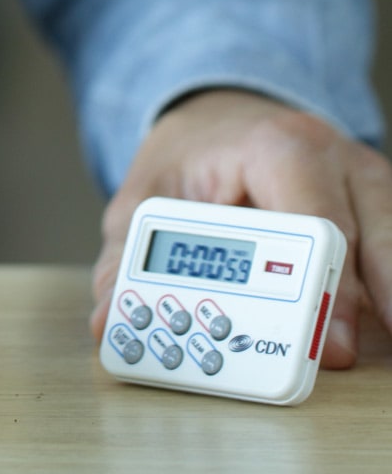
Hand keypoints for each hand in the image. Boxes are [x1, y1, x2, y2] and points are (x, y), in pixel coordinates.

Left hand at [90, 89, 391, 367]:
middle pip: (373, 237)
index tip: (330, 343)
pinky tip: (383, 324)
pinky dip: (389, 288)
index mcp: (276, 148)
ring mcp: (366, 181)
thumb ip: (124, 260)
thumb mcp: (144, 199)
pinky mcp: (382, 206)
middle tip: (351, 356)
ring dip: (388, 298)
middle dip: (370, 302)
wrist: (220, 117)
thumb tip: (110, 319)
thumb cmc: (190, 157)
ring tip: (384, 347)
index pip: (317, 221)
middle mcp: (333, 159)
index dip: (324, 286)